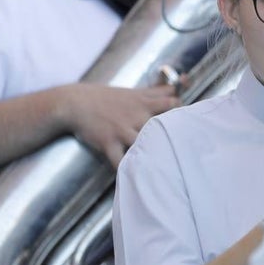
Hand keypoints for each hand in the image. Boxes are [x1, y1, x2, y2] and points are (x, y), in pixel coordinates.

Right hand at [61, 83, 180, 166]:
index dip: (183, 112)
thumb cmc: (106, 98)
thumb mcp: (133, 92)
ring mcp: (123, 129)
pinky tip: (136, 178)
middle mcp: (136, 115)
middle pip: (163, 123)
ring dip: (153, 152)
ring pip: (143, 142)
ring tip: (167, 167)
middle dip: (173, 133)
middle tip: (184, 146)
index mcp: (143, 102)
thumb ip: (156, 92)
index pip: (171, 103)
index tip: (188, 122)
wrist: (75, 103)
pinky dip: (126, 169)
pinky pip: (119, 160)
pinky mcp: (109, 142)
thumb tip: (178, 86)